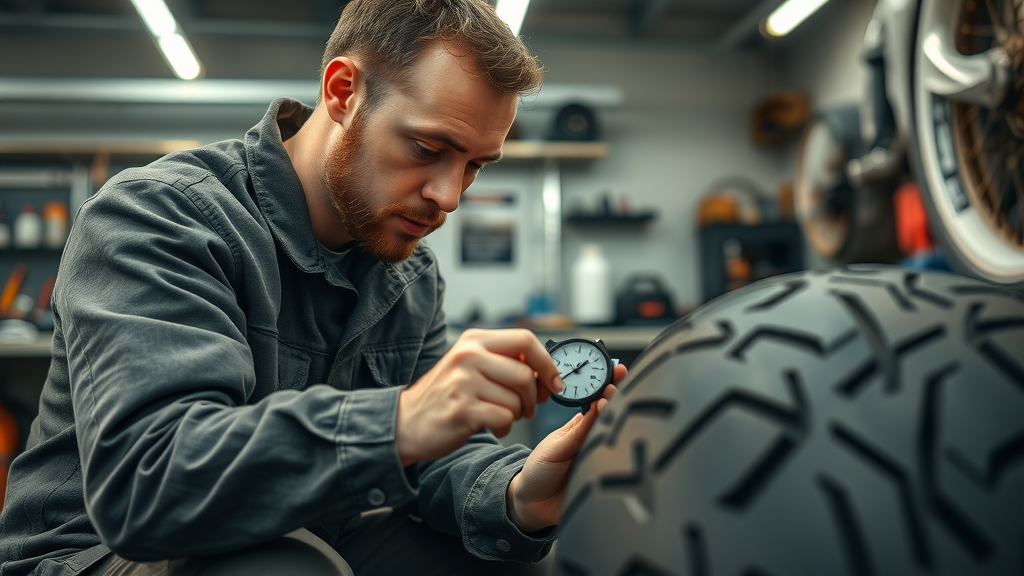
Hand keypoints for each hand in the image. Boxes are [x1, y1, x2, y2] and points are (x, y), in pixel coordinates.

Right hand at [396, 328, 563, 467]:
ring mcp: (463, 382)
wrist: (406, 422)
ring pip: (516, 400)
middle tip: (527, 408)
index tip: (555, 382)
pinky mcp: (462, 409)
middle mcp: (468, 355)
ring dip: (516, 414)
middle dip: (533, 397)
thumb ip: (503, 361)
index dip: (547, 363)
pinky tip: (492, 427)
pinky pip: (504, 419)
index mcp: (474, 340)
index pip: (526, 340)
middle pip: (525, 374)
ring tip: (499, 415)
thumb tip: (546, 370)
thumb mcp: (470, 365)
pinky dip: (505, 428)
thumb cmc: (446, 395)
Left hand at [506, 362, 627, 532]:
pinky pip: (617, 463)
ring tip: (614, 401)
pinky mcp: (604, 478)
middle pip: (614, 417)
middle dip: (620, 397)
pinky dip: (620, 448)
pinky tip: (619, 433)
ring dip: (621, 418)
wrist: (532, 505)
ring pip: (619, 437)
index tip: (617, 371)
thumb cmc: (539, 472)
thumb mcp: (555, 447)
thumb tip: (599, 406)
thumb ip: (577, 430)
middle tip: (618, 383)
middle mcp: (594, 440)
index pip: (599, 403)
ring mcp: (600, 457)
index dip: (609, 387)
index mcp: (580, 428)